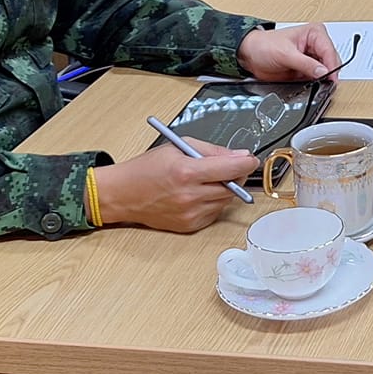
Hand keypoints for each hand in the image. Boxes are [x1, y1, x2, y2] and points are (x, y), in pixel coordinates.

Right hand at [91, 137, 259, 231]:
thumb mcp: (178, 147)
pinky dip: (212, 202)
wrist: (122, 194)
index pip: (232, 169)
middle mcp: (190, 196)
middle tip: (229, 167)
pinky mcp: (188, 226)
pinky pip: (214, 213)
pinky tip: (197, 193)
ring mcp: (189, 214)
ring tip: (205, 179)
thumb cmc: (146, 169)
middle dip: (236, 175)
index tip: (251, 160)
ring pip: (226, 201)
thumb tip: (239, 156)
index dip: (247, 163)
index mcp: (186, 172)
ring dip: (224, 189)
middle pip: (233, 187)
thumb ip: (212, 151)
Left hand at [238, 23, 341, 80]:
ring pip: (327, 70)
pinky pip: (318, 78)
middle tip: (326, 84)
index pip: (329, 50)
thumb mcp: (285, 54)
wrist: (250, 55)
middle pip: (331, 61)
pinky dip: (318, 83)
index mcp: (314, 33)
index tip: (331, 78)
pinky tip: (314, 85)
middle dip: (329, 73)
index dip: (331, 66)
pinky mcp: (307, 69)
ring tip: (319, 85)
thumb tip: (323, 71)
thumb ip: (306, 64)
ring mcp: (312, 58)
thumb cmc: (264, 46)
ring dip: (324, 79)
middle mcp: (316, 44)